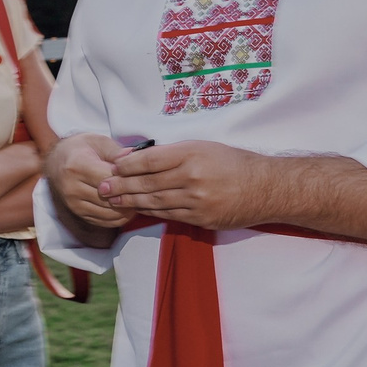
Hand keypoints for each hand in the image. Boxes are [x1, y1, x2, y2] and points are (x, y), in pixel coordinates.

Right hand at [45, 133, 135, 231]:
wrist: (56, 161)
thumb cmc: (80, 149)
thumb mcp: (98, 142)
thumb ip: (117, 152)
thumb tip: (137, 158)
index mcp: (77, 166)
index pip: (109, 178)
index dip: (128, 177)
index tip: (141, 174)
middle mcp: (72, 187)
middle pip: (110, 198)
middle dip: (130, 194)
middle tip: (146, 190)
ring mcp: (74, 203)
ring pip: (109, 213)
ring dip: (127, 208)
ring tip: (139, 199)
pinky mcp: (78, 214)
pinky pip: (104, 221)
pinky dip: (120, 217)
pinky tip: (128, 208)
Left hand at [99, 140, 281, 230]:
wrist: (265, 188)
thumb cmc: (233, 163)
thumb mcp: (203, 147)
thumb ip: (171, 153)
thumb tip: (137, 157)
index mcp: (192, 153)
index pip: (150, 160)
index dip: (127, 165)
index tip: (112, 167)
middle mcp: (192, 177)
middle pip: (148, 183)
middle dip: (121, 186)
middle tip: (101, 188)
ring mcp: (197, 200)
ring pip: (155, 201)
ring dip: (130, 202)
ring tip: (112, 201)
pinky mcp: (201, 218)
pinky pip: (170, 215)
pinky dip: (151, 212)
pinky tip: (137, 210)